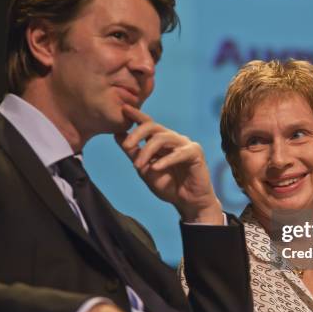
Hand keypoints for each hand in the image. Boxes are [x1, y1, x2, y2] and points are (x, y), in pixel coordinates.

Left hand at [115, 105, 222, 224]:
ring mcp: (185, 144)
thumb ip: (133, 152)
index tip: (124, 109)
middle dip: (137, 134)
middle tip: (126, 146)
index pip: (148, 123)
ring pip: (163, 138)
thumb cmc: (168, 185)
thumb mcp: (144, 169)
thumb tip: (117, 134)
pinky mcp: (195, 153)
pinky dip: (165, 160)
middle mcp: (173, 139)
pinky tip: (156, 167)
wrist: (187, 202)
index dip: (137, 115)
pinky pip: (178, 153)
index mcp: (162, 140)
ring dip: (147, 151)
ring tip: (138, 165)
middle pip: (153, 126)